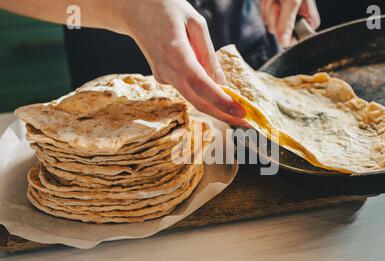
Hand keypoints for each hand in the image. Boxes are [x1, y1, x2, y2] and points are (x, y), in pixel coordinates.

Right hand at [120, 0, 246, 125]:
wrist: (135, 8)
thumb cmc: (166, 8)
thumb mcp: (195, 22)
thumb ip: (207, 54)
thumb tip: (221, 83)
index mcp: (175, 52)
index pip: (200, 85)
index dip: (221, 101)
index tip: (241, 112)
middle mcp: (166, 70)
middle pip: (197, 101)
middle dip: (223, 115)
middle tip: (246, 123)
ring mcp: (162, 76)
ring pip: (192, 98)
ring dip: (216, 108)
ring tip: (237, 111)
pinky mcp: (162, 77)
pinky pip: (187, 88)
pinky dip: (204, 94)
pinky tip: (217, 93)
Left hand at [260, 0, 320, 46]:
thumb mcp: (292, 0)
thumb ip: (287, 22)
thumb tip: (283, 43)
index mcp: (309, 19)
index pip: (296, 39)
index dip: (286, 31)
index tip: (283, 16)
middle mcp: (297, 18)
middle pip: (279, 31)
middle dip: (275, 14)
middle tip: (279, 0)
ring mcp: (284, 14)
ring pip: (269, 23)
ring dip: (268, 7)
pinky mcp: (274, 10)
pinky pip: (264, 15)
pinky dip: (264, 4)